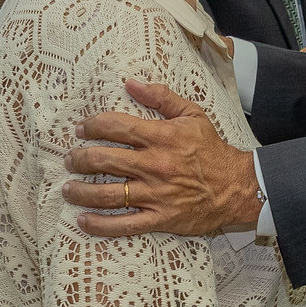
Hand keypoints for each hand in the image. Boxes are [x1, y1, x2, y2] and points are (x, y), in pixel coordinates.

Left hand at [63, 78, 260, 236]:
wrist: (237, 187)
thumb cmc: (212, 150)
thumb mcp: (192, 114)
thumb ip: (161, 96)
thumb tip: (130, 82)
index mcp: (161, 137)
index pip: (116, 127)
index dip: (92, 126)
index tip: (81, 129)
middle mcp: (154, 165)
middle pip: (104, 160)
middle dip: (80, 160)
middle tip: (70, 160)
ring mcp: (156, 195)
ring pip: (109, 194)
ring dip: (82, 192)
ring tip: (68, 189)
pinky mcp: (160, 219)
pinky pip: (124, 224)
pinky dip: (101, 224)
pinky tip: (83, 220)